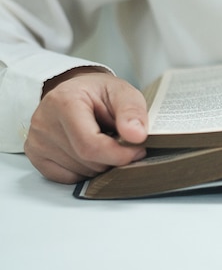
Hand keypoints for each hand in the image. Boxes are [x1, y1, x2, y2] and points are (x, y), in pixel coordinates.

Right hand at [24, 67, 148, 183]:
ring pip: (80, 171)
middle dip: (113, 158)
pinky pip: (68, 178)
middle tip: (121, 141)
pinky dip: (85, 170)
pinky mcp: (35, 155)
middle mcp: (44, 122)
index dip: (120, 154)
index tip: (138, 149)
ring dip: (101, 163)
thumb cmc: (99, 92)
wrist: (78, 91)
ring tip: (103, 140)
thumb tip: (137, 136)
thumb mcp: (123, 92)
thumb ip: (133, 112)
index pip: (91, 145)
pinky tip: (89, 151)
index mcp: (64, 102)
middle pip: (87, 160)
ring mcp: (37, 140)